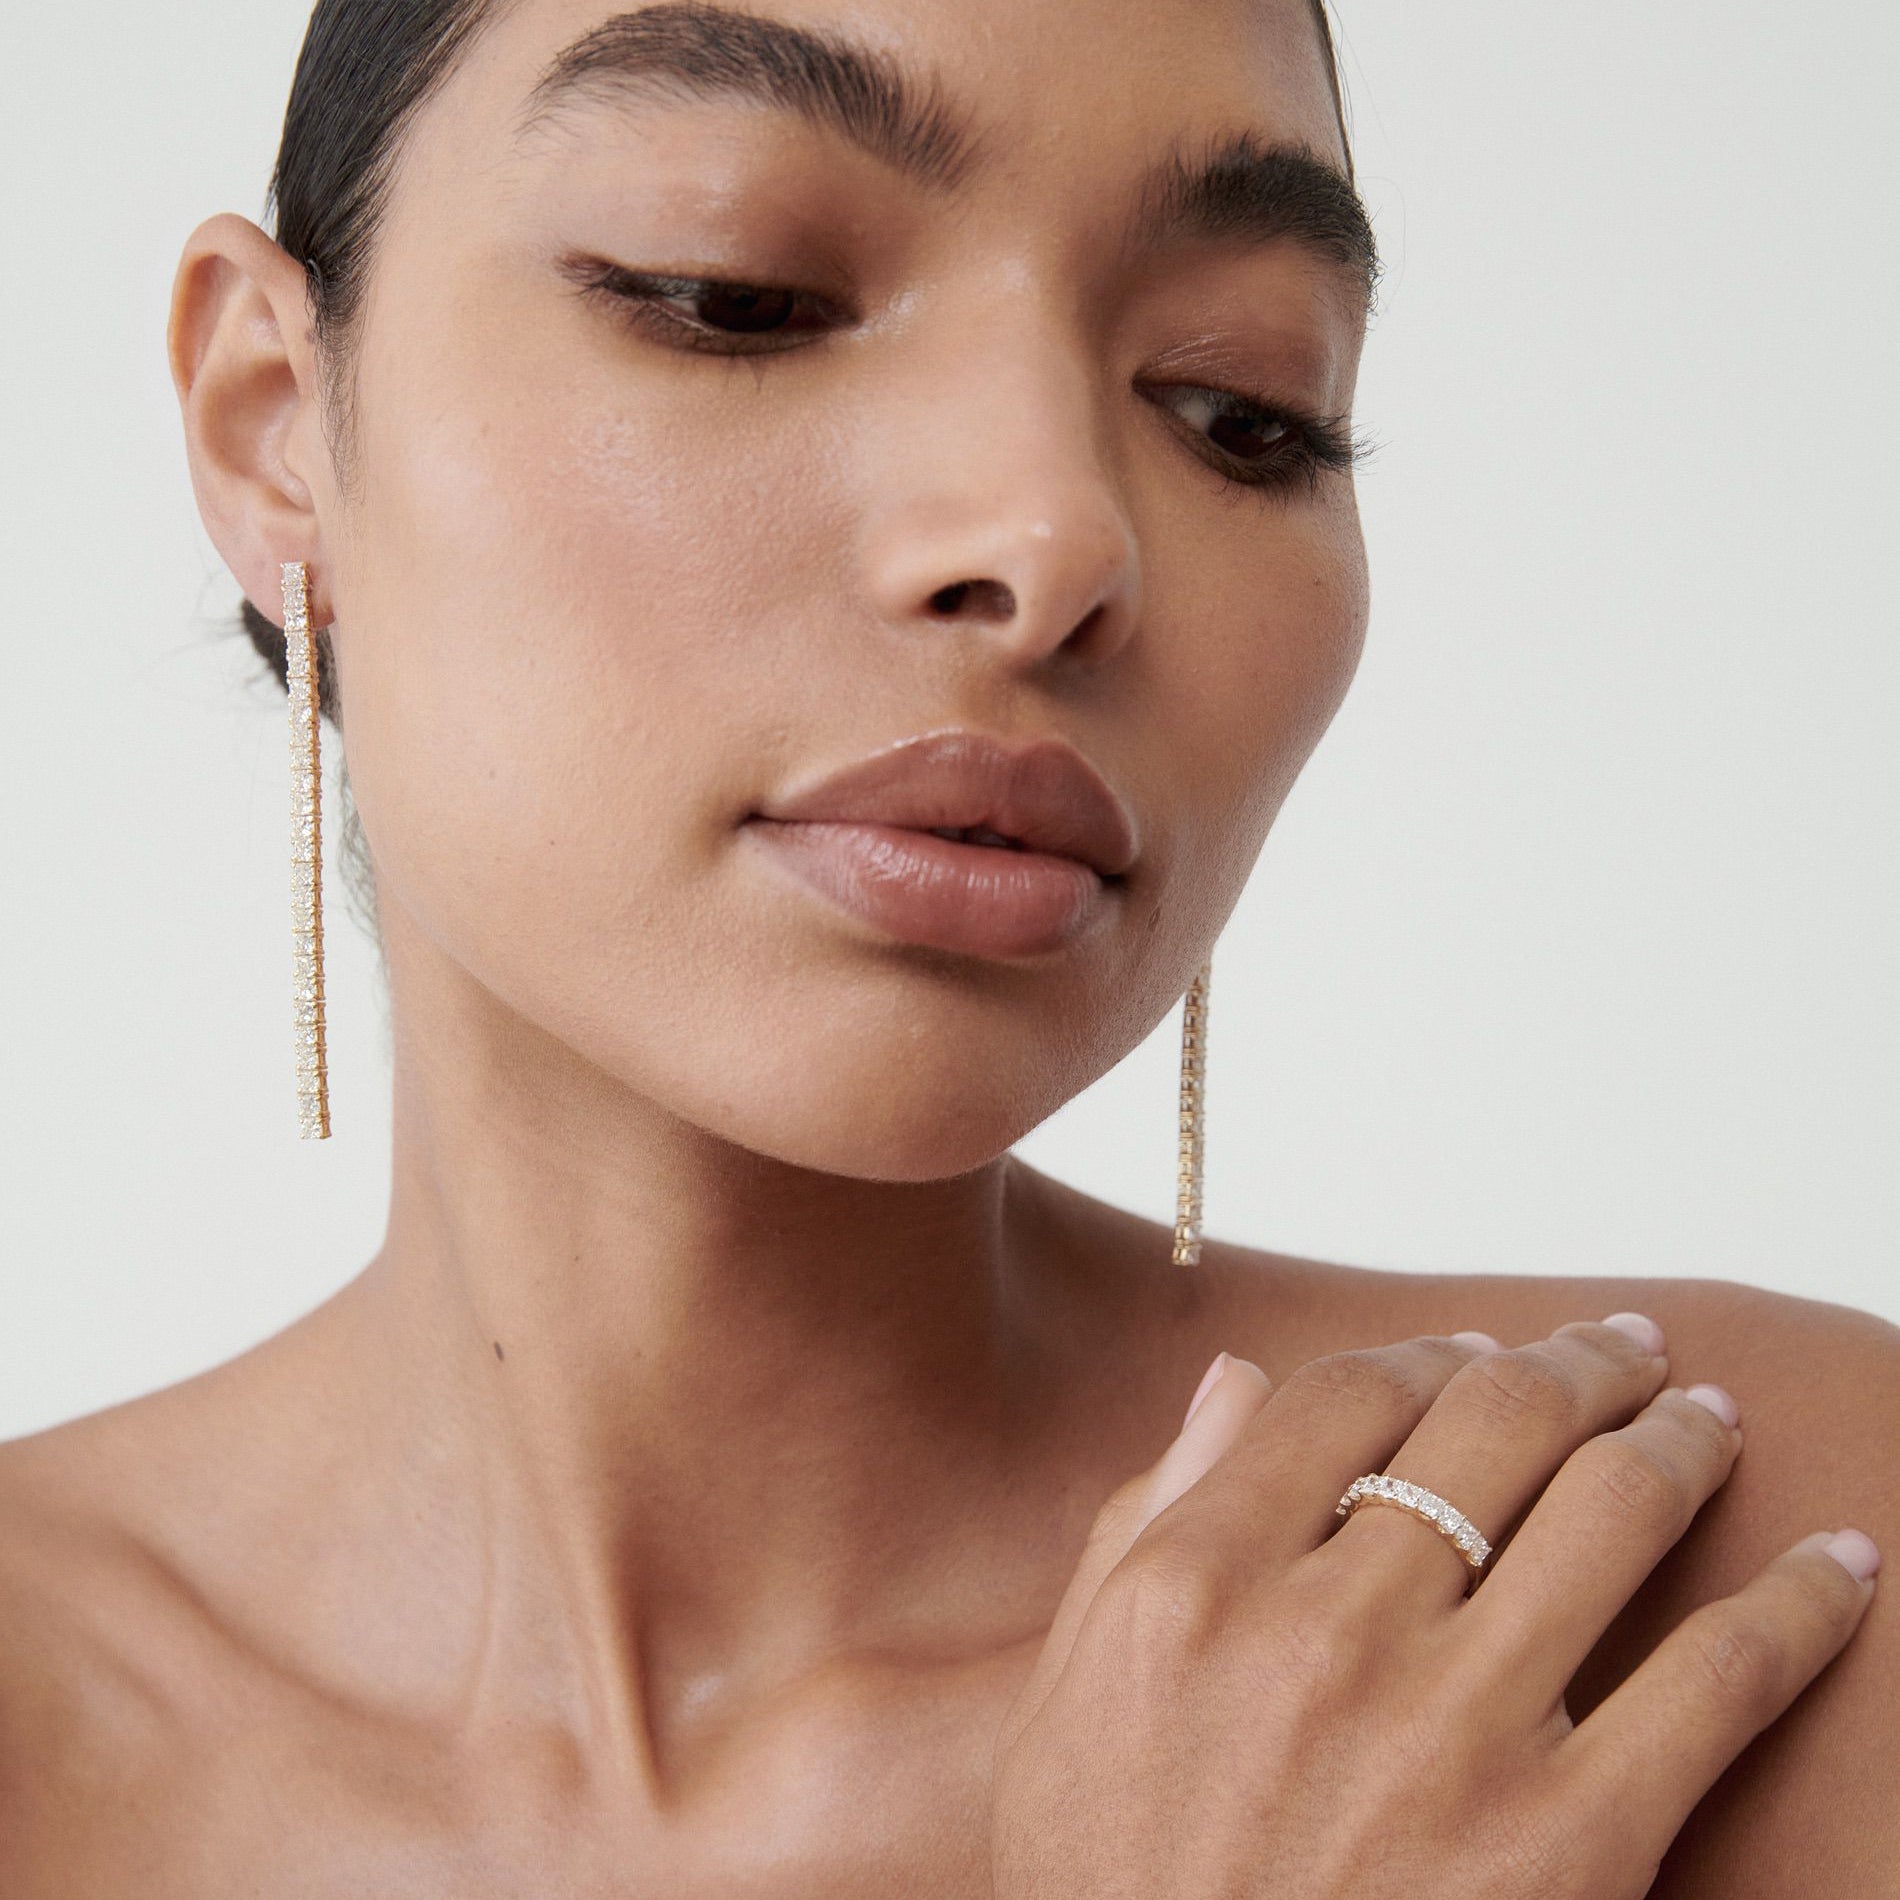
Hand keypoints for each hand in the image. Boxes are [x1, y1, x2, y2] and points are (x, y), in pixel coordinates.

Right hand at [990, 1318, 1878, 1897]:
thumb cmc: (1110, 1884)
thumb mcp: (1073, 1693)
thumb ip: (1143, 1520)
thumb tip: (1234, 1379)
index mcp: (1198, 1581)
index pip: (1345, 1396)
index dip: (1426, 1350)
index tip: (1474, 1348)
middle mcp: (1326, 1630)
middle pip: (1490, 1421)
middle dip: (1572, 1362)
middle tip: (1619, 1348)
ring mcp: (1455, 1732)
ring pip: (1609, 1510)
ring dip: (1679, 1437)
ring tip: (1706, 1415)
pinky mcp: (1573, 1846)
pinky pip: (1716, 1680)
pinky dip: (1800, 1604)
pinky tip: (1844, 1560)